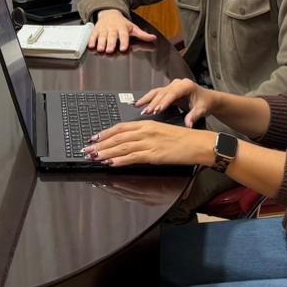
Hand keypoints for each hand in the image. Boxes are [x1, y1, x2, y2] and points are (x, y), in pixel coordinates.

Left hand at [85, 120, 215, 168]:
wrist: (199, 144)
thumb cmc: (184, 139)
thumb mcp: (161, 131)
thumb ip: (146, 134)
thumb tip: (131, 141)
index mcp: (147, 124)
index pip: (121, 127)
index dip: (105, 133)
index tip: (94, 137)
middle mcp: (146, 131)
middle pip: (117, 137)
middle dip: (100, 143)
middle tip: (86, 148)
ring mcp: (149, 143)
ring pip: (121, 147)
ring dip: (105, 152)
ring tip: (93, 156)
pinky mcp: (154, 154)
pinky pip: (132, 157)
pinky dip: (119, 160)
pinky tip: (110, 163)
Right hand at [88, 9, 157, 53]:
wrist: (109, 13)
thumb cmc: (122, 24)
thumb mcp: (133, 28)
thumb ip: (142, 35)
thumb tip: (153, 38)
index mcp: (123, 28)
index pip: (124, 35)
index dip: (124, 41)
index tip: (124, 48)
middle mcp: (113, 28)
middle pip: (112, 36)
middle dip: (110, 43)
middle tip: (110, 50)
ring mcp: (104, 29)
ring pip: (102, 36)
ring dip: (101, 43)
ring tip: (100, 50)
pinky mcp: (96, 30)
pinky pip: (93, 35)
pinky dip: (92, 41)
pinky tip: (91, 46)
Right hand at [136, 78, 215, 127]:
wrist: (208, 99)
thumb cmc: (206, 102)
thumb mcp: (202, 109)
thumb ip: (194, 116)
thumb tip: (188, 124)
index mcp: (186, 86)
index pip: (172, 93)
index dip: (164, 102)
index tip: (157, 110)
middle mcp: (178, 84)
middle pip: (162, 93)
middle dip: (153, 103)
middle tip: (146, 112)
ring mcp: (172, 86)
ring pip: (157, 92)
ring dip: (147, 100)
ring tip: (138, 107)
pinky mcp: (168, 91)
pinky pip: (156, 94)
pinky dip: (148, 99)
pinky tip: (139, 104)